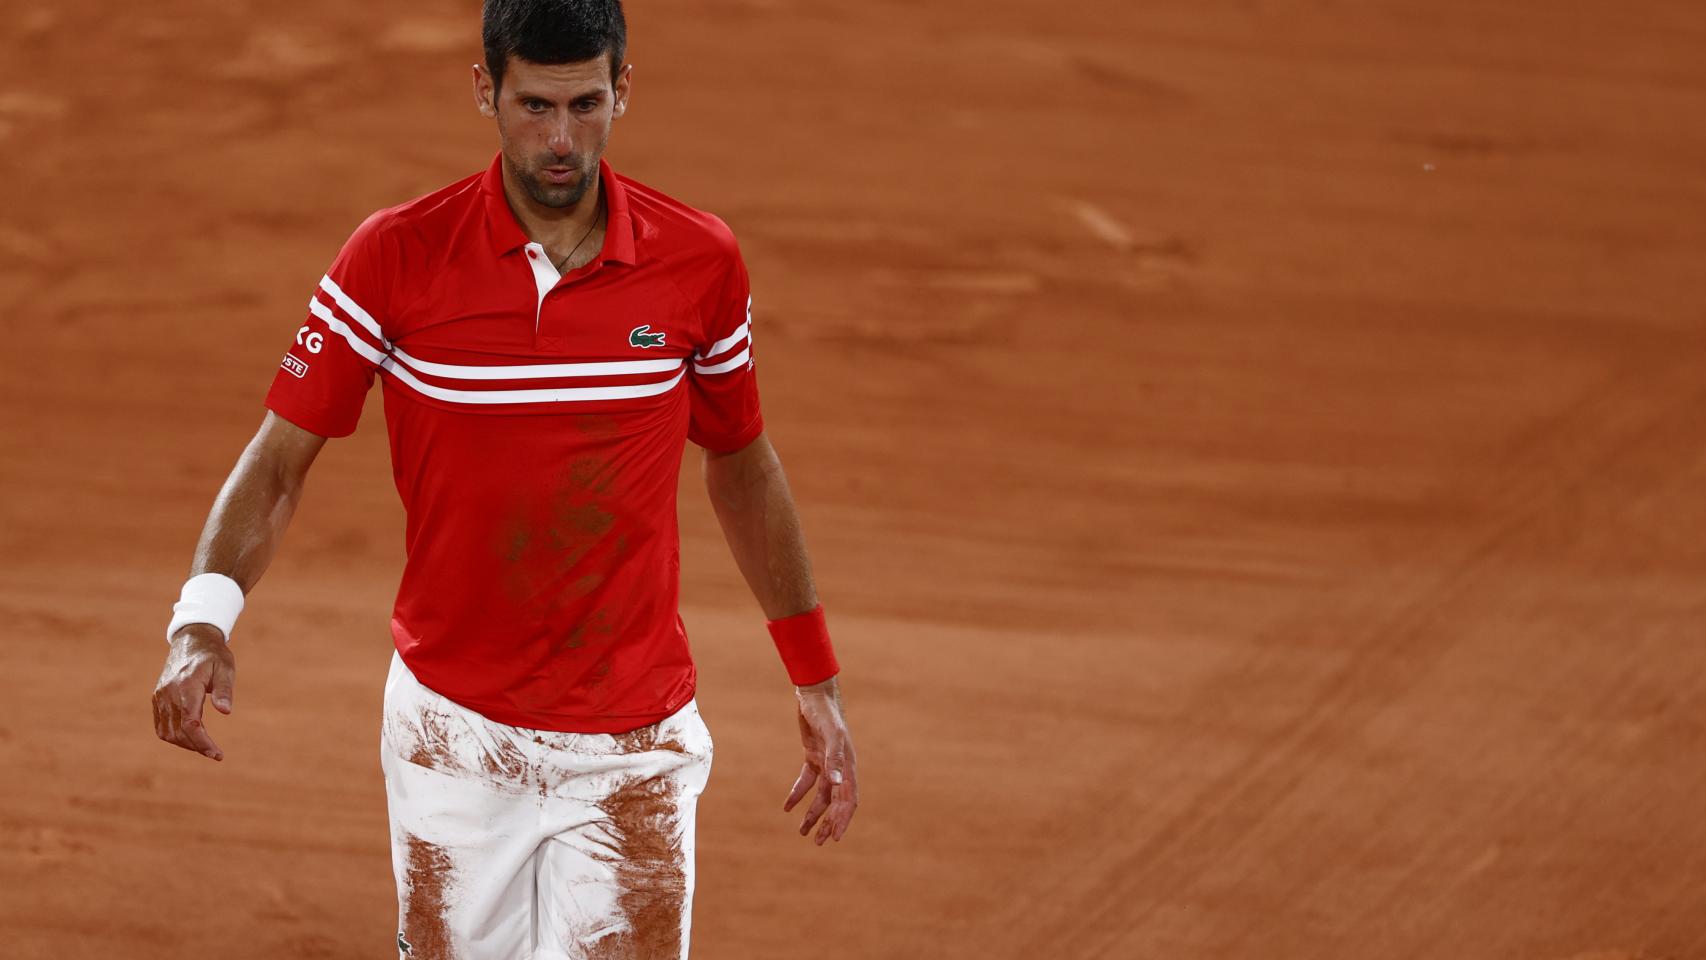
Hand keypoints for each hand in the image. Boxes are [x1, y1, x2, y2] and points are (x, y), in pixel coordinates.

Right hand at [152, 624, 236, 760]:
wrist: (191, 640)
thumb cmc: (213, 655)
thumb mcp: (225, 668)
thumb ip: (224, 690)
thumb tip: (225, 712)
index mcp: (187, 686)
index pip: (191, 723)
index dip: (203, 742)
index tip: (217, 754)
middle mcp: (169, 693)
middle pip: (179, 731)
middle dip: (197, 746)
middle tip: (215, 753)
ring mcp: (160, 696)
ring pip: (167, 732)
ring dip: (185, 743)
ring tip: (204, 746)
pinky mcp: (157, 698)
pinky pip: (161, 725)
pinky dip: (173, 735)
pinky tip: (190, 737)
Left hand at [782, 676, 858, 844]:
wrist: (814, 693)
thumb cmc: (825, 712)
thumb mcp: (830, 734)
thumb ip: (834, 758)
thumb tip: (837, 782)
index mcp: (847, 765)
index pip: (848, 799)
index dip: (843, 819)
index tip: (835, 838)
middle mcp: (839, 766)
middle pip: (836, 802)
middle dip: (829, 822)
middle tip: (819, 842)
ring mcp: (826, 762)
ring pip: (821, 795)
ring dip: (813, 813)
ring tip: (803, 832)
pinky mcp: (813, 756)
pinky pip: (807, 781)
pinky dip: (798, 794)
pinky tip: (787, 807)